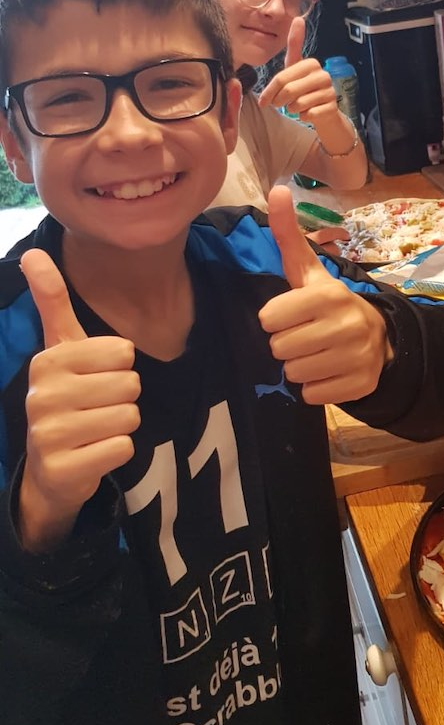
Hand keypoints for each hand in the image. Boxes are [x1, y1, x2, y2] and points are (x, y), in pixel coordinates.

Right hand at [18, 249, 140, 551]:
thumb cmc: (66, 399)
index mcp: (47, 361)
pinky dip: (118, 452)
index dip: (119, 368)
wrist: (50, 470)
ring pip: (129, 416)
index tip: (94, 379)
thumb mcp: (60, 349)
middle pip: (130, 384)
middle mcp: (42, 395)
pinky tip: (93, 453)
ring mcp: (48, 434)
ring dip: (121, 426)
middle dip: (123, 398)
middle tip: (95, 409)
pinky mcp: (61, 469)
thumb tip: (32, 253)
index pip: (123, 352)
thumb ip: (52, 301)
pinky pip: (122, 448)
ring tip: (94, 430)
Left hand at [258, 17, 340, 127]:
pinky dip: (303, 117)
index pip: (282, 78)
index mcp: (311, 63)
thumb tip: (298, 17)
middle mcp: (323, 74)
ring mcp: (329, 91)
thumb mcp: (295, 67)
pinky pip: (308, 115)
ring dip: (292, 109)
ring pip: (297, 104)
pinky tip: (308, 112)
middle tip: (279, 104)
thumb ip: (294, 45)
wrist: (324, 111)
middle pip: (288, 90)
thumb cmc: (304, 87)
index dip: (270, 91)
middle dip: (279, 101)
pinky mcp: (332, 108)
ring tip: (297, 106)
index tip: (263, 101)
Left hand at [258, 187, 391, 404]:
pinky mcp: (361, 384)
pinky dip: (315, 387)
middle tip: (304, 335)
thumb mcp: (308, 271)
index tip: (289, 315)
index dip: (274, 319)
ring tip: (315, 352)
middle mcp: (345, 323)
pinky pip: (313, 395)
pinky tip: (328, 370)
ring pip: (294, 374)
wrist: (380, 337)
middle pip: (279, 348)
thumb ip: (287, 234)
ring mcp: (357, 356)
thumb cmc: (329, 303)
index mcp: (327, 294)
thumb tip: (276, 189)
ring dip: (299, 367)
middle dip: (286, 344)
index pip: (269, 318)